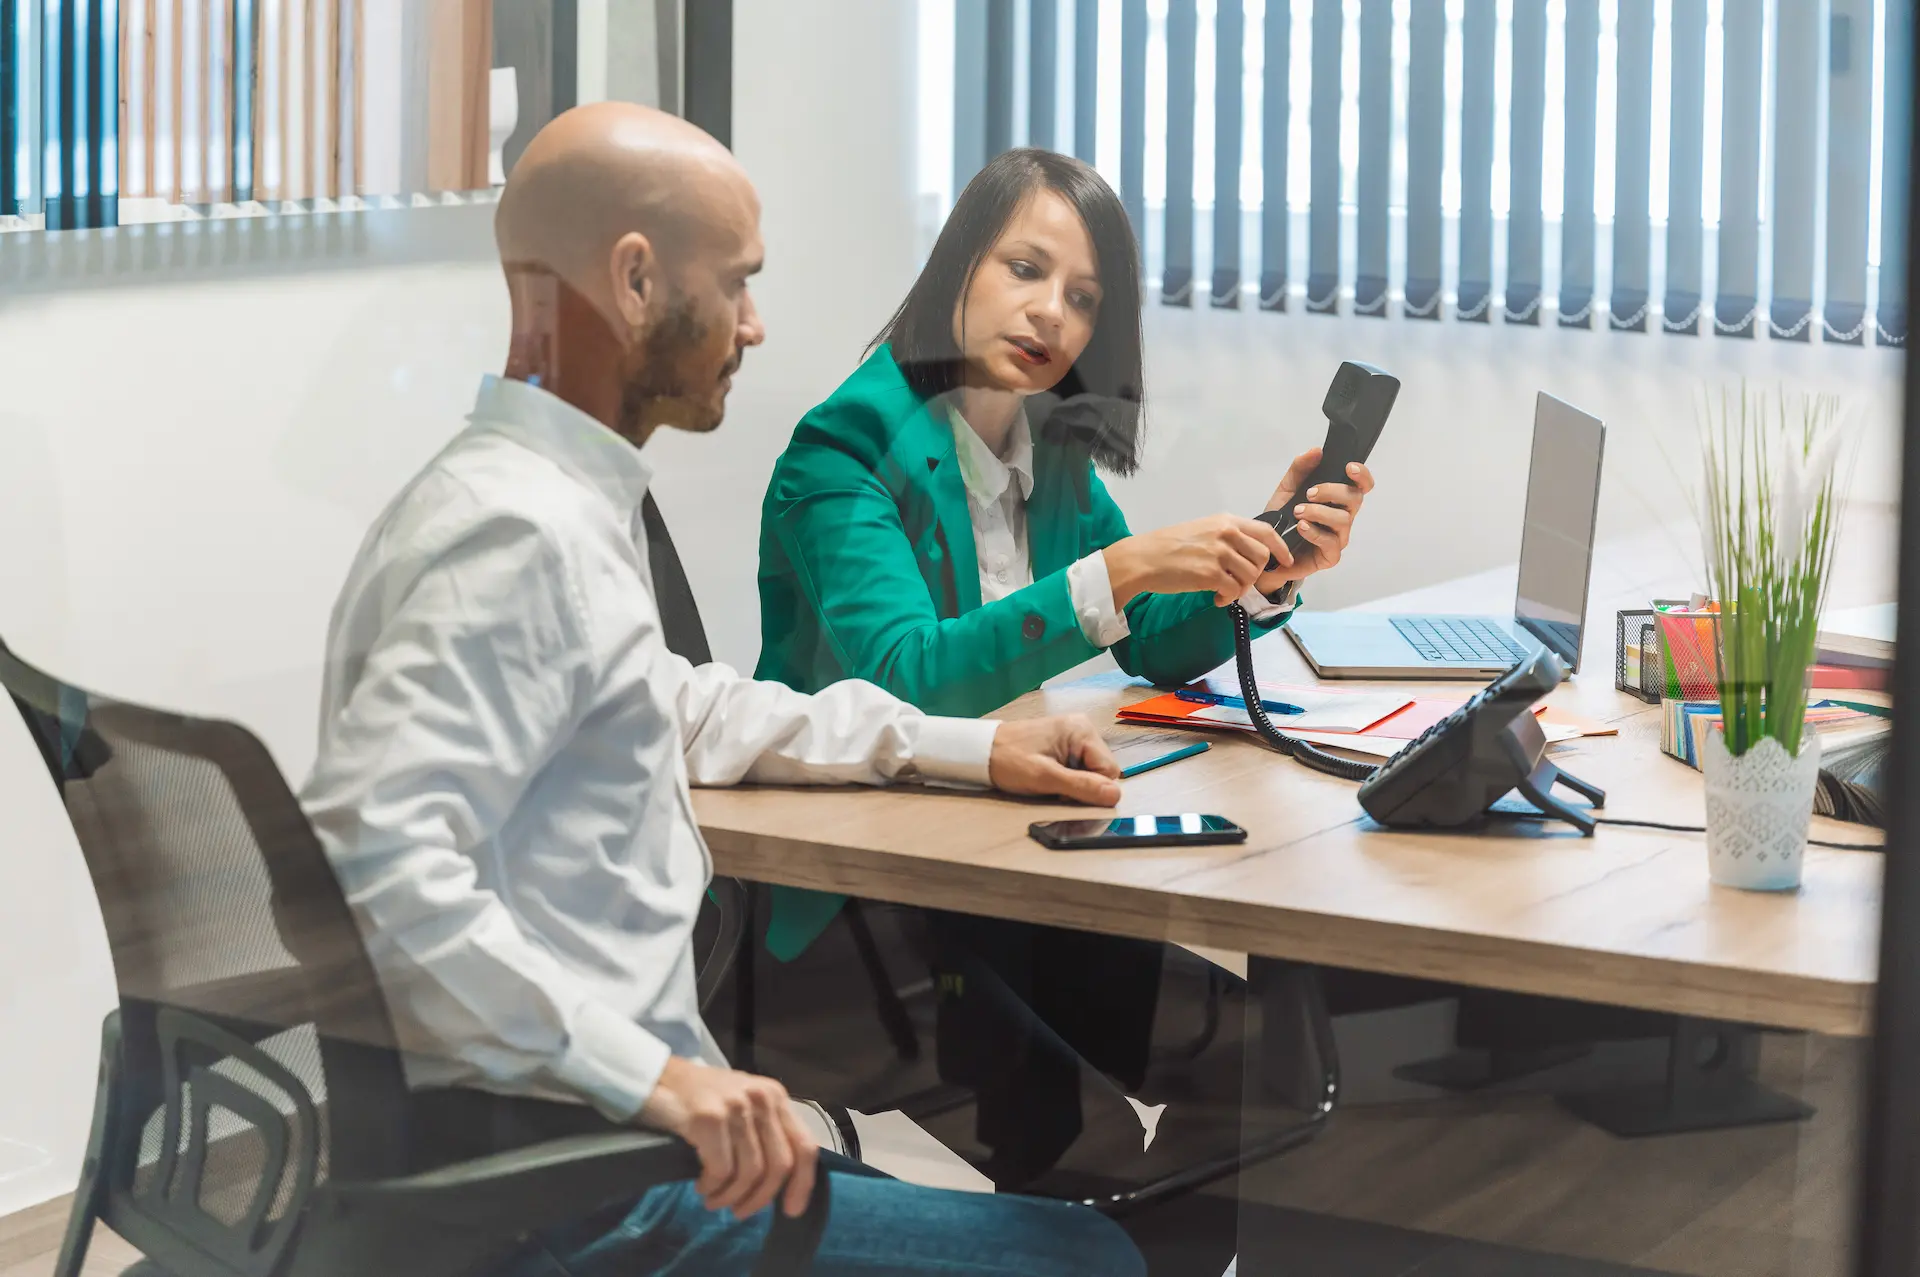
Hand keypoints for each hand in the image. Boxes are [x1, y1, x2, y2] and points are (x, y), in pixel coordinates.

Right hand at [640, 1056, 818, 1219]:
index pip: (804, 1146)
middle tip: (739, 1211)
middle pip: (779, 1165)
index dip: (803, 1184)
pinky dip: (712, 1186)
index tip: (791, 1210)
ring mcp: (736, 1106)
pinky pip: (721, 1170)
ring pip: (749, 1172)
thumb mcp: (743, 1106)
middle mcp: (762, 1098)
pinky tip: (702, 1186)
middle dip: (760, 1198)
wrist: (656, 1077)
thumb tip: (782, 1183)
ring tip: (714, 1199)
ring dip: (731, 1196)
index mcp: (775, 1096)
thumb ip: (765, 1133)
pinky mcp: (709, 1118)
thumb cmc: (699, 1098)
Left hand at [988, 715, 1123, 805]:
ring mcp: (1074, 736)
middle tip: (1054, 785)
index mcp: (1082, 730)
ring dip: (1073, 783)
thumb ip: (1081, 786)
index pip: (1109, 770)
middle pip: (1101, 770)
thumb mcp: (1044, 777)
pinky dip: (1066, 777)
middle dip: (1082, 785)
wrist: (981, 751)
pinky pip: (1078, 767)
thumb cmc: (1008, 759)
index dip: (1091, 788)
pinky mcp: (1065, 744)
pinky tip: (1048, 775)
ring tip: (1049, 779)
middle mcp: (1082, 728)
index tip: (1064, 791)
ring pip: (1091, 771)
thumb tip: (1114, 795)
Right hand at [1101, 514, 1292, 609]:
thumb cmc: (1167, 546)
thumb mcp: (1201, 530)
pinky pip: (1234, 591)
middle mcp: (1226, 534)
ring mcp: (1219, 554)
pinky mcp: (1210, 574)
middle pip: (1262, 557)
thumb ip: (1225, 537)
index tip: (1285, 561)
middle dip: (1256, 574)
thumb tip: (1247, 554)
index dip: (1281, 548)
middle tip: (1240, 582)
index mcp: (1225, 521)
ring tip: (1223, 591)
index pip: (1266, 531)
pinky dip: (1229, 598)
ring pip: (1250, 576)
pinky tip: (1216, 598)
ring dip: (1241, 589)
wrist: (1143, 558)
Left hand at [1261, 448, 1375, 585]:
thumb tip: (1317, 451)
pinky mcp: (1330, 556)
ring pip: (1343, 520)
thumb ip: (1300, 469)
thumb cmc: (1282, 520)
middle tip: (1308, 493)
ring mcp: (1339, 537)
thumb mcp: (1287, 489)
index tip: (1349, 467)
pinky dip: (1315, 532)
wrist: (1267, 549)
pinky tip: (1301, 527)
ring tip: (1298, 512)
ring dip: (1319, 512)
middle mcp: (1343, 517)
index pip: (1361, 486)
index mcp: (1337, 499)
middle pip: (1355, 499)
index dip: (1361, 475)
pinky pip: (1330, 543)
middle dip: (1332, 491)